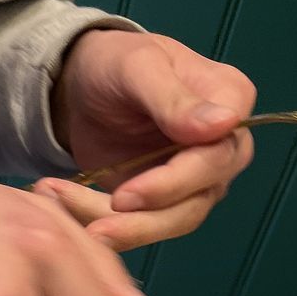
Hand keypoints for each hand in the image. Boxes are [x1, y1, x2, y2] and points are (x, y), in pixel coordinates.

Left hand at [36, 30, 255, 250]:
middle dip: (144, 219)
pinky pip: (141, 229)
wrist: (80, 88)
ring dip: (121, 231)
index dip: (176, 182)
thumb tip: (226, 124)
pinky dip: (104, 227)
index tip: (128, 194)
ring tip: (74, 219)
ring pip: (170, 224)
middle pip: (197, 201)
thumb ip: (175, 98)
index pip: (217, 157)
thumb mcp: (137, 67)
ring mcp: (195, 181)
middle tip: (95, 226)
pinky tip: (66, 208)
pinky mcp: (164, 203)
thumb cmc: (114, 64)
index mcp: (230, 101)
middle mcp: (222, 148)